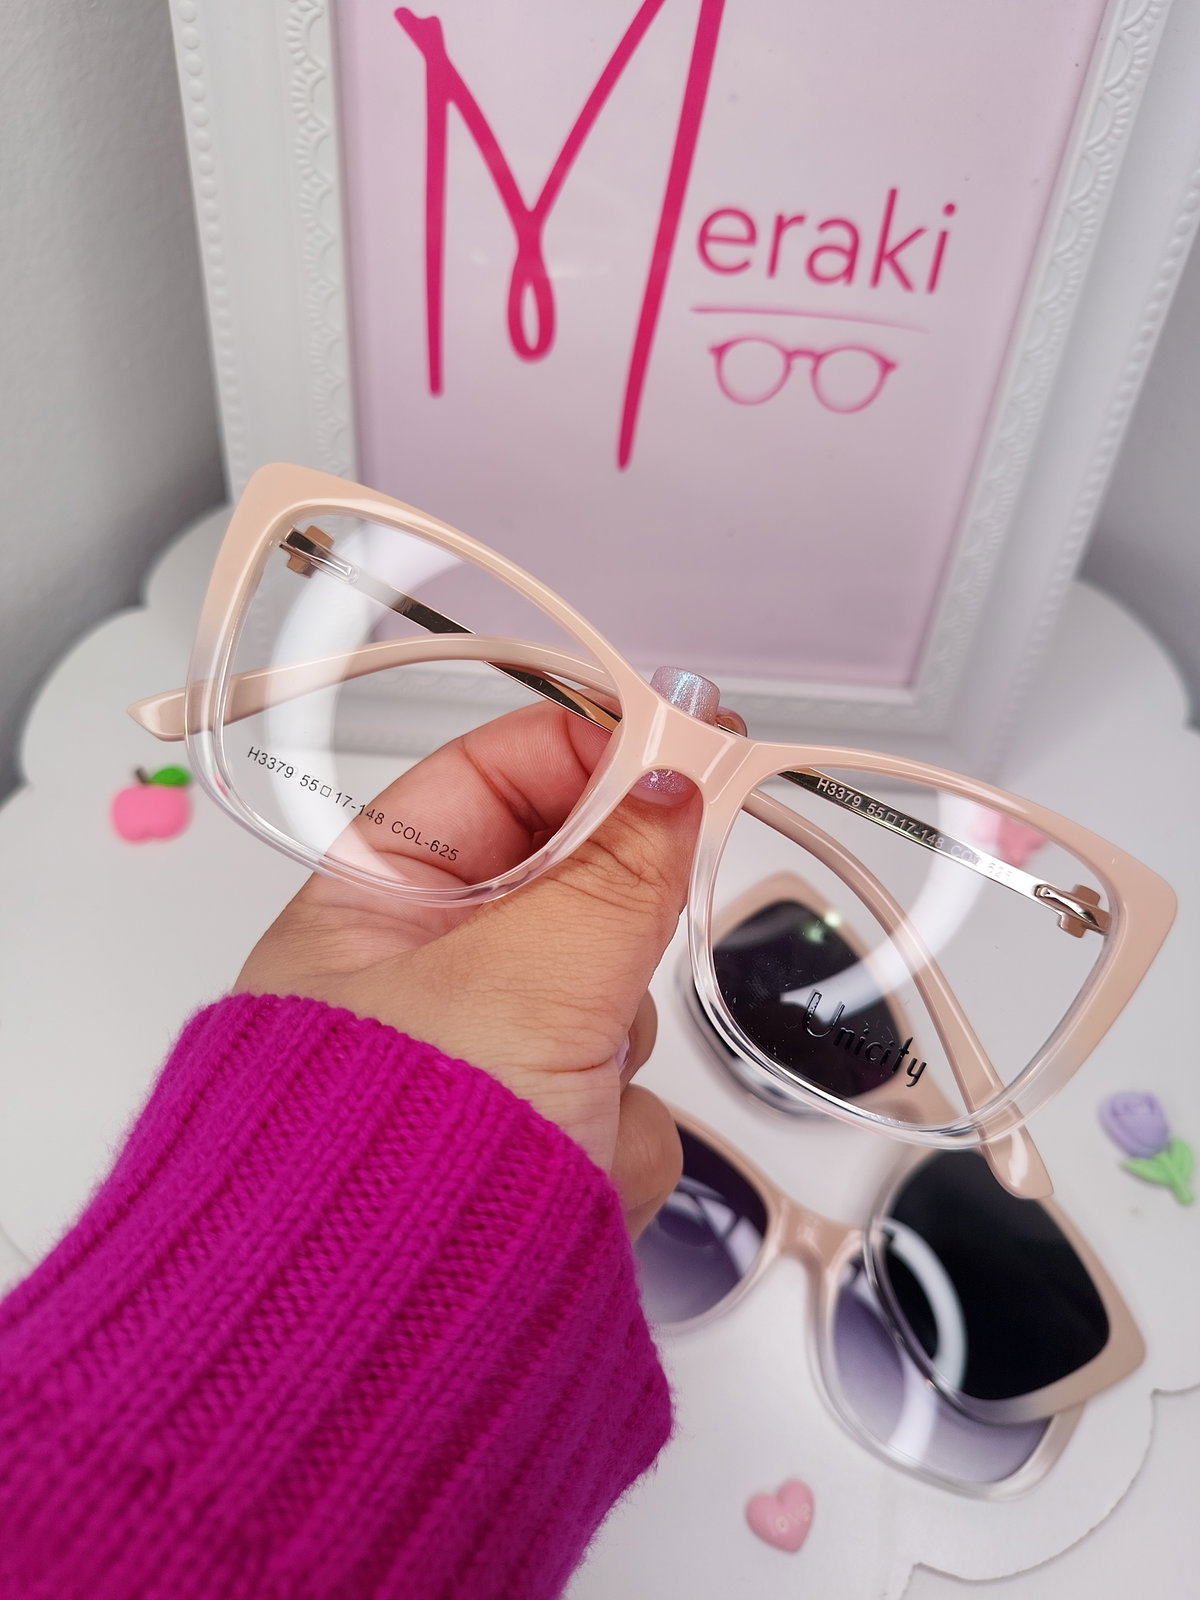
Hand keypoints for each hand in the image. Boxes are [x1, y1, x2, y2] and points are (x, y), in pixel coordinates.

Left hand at [235, 701, 699, 1233]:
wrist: (392, 1353)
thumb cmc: (388, 1162)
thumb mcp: (528, 978)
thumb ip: (619, 872)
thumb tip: (674, 779)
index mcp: (374, 908)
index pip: (492, 777)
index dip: (592, 753)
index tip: (689, 752)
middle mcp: (422, 982)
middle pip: (570, 892)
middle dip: (607, 936)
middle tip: (617, 949)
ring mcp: (487, 1068)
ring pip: (612, 1003)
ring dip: (611, 1049)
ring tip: (561, 1096)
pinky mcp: (540, 1147)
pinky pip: (625, 1100)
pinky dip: (614, 1136)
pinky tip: (571, 1172)